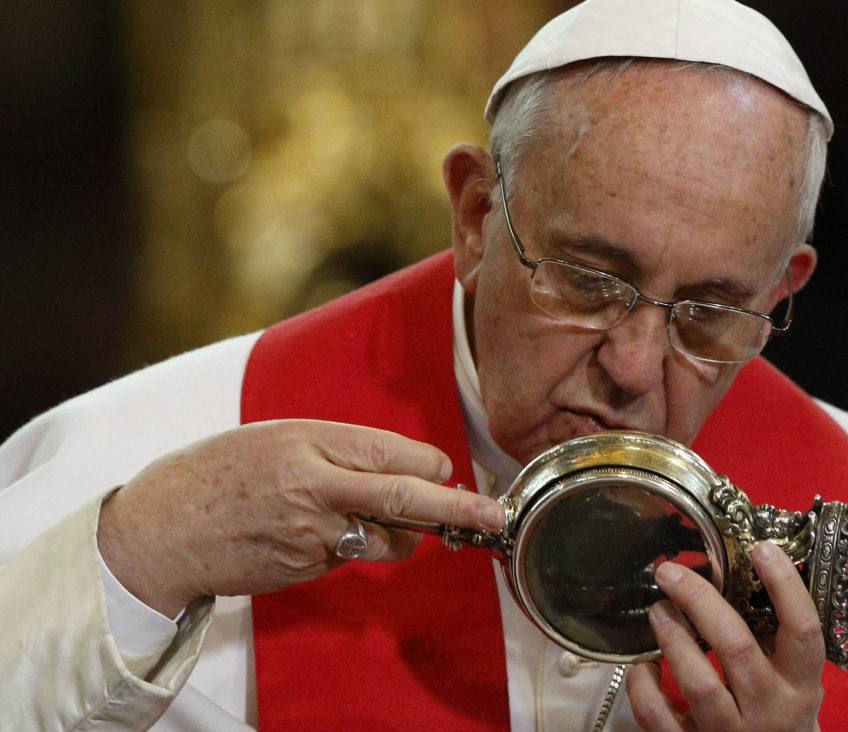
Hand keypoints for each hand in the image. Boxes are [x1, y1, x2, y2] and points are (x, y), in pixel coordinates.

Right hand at [97, 420, 505, 616]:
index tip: (445, 468)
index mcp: (308, 443)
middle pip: (405, 498)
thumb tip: (399, 466)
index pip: (394, 453)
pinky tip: (312, 533)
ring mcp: (311, 536)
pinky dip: (350, 547)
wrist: (158, 532)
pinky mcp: (305, 570)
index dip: (430, 463)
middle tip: (495, 513)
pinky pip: (349, 558)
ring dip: (400, 534)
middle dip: (459, 506)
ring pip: (386, 540)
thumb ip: (336, 450)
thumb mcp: (274, 436)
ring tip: (371, 519)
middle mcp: (316, 489)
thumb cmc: (215, 473)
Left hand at [626, 541, 824, 730]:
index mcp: (801, 685)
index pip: (803, 630)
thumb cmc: (779, 713)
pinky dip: (643, 686)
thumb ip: (772, 636)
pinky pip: (658, 716)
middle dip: (699, 601)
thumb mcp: (792, 678)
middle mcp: (770, 710)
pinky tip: (644, 666)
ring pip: (698, 682)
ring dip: (672, 637)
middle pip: (736, 647)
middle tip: (670, 572)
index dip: (785, 585)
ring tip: (658, 610)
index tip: (761, 548)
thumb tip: (733, 568)